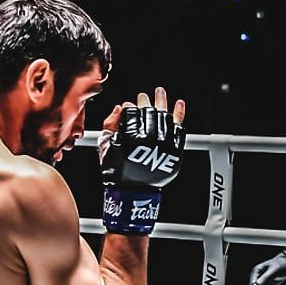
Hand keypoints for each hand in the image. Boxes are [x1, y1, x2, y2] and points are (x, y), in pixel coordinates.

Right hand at [100, 88, 185, 233]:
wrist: (134, 192)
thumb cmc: (117, 171)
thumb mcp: (105, 147)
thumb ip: (109, 125)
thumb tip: (120, 108)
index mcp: (131, 137)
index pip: (131, 112)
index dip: (129, 107)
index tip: (128, 106)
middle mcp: (149, 139)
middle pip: (148, 111)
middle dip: (144, 102)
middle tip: (142, 97)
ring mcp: (164, 143)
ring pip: (164, 116)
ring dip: (161, 101)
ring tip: (159, 92)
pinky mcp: (174, 149)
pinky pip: (179, 128)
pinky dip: (179, 114)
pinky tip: (179, 104)